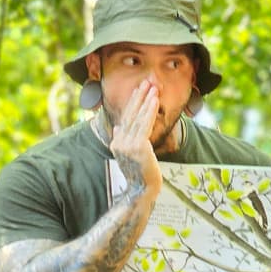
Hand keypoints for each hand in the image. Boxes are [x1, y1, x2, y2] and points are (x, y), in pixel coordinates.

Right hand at [110, 80, 161, 198]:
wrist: (142, 190)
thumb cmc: (140, 175)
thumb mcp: (129, 155)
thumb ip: (122, 140)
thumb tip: (118, 127)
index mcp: (116, 143)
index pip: (125, 119)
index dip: (132, 103)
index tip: (139, 90)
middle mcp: (119, 143)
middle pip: (130, 115)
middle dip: (139, 97)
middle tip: (146, 81)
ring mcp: (127, 145)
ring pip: (138, 118)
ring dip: (146, 100)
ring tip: (153, 87)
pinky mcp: (138, 146)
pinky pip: (145, 125)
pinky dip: (150, 111)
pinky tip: (154, 100)